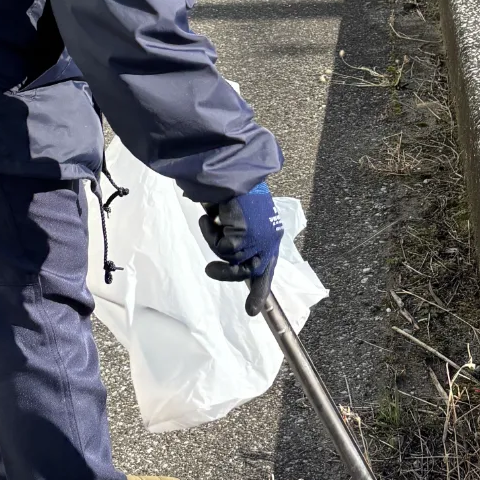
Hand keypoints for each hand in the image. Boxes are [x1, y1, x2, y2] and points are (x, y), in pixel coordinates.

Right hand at [200, 182, 282, 315]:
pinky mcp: (245, 236)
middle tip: (209, 270)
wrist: (229, 167)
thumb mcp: (236, 216)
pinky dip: (211, 232)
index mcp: (269, 234)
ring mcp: (258, 238)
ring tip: (213, 218)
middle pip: (249, 271)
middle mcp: (268, 238)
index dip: (260, 291)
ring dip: (214, 239)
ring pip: (230, 259)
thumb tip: (230, 253)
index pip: (267, 268)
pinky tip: (214, 213)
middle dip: (227, 273)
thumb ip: (237, 236)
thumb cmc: (230, 187)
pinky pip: (221, 249)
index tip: (253, 312)